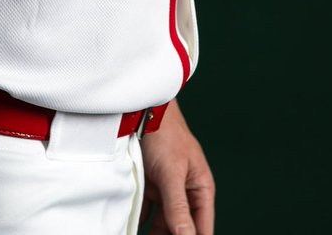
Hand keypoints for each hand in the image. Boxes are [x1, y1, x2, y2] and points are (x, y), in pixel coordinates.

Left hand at [139, 100, 214, 234]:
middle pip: (181, 230)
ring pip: (162, 224)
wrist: (141, 109)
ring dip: (152, 234)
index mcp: (200, 190)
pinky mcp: (149, 186)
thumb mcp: (172, 172)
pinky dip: (138, 222)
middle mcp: (185, 193)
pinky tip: (129, 229)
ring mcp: (166, 191)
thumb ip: (178, 207)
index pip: (202, 229)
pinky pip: (145, 212)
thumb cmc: (164, 134)